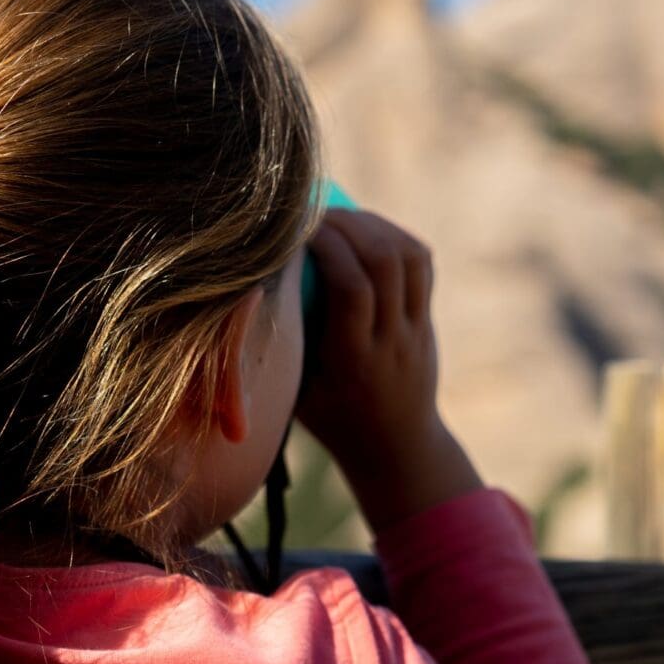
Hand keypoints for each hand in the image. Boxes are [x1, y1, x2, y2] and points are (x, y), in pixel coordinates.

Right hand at [295, 208, 481, 530]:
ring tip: (340, 218)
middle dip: (350, 226)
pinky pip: (422, 263)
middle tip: (315, 215)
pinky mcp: (427, 319)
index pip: (353, 287)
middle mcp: (391, 340)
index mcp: (354, 360)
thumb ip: (276, 349)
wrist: (397, 448)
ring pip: (410, 257)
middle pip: (385, 263)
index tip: (298, 231)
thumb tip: (236, 295)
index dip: (330, 247)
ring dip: (374, 225)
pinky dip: (394, 236)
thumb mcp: (295, 395)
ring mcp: (416, 328)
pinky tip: (365, 230)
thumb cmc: (331, 420)